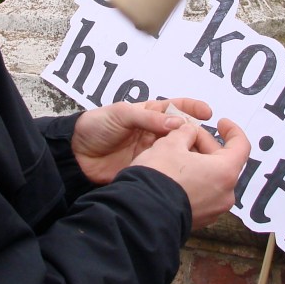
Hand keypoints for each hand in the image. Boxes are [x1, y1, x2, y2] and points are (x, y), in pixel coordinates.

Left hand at [72, 98, 215, 185]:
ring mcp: (153, 153)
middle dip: (198, 136)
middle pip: (184, 133)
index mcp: (150, 114)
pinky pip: (167, 170)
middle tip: (208, 143)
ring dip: (191, 155)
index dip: (194, 109)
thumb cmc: (96, 126)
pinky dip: (178, 172)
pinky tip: (187, 175)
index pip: (178, 108)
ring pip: (179, 153)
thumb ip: (148, 118)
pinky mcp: (148, 170)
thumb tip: (179, 122)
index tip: (209, 113)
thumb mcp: (121, 114)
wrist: (76, 154)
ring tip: (203, 160)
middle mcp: (155, 133)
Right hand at [131, 116, 250, 229]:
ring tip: (176, 152)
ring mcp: (213, 210)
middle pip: (223, 162)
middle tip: (187, 133)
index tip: (221, 122)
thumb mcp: (170, 143)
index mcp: (225, 172)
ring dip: (198, 163)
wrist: (141, 215)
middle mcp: (225, 194)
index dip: (232, 130)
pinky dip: (194, 180)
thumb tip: (189, 133)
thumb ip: (185, 133)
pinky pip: (202, 194)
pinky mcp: (199, 220)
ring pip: (211, 178)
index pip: (241, 146)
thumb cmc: (159, 176)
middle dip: (205, 144)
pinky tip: (174, 173)